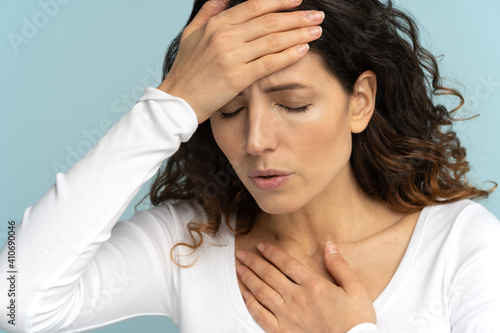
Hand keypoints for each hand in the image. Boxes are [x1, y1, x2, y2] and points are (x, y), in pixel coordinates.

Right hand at [157, 0, 323, 122]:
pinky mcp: (237, 78)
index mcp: (217, 24)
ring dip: (298, 34)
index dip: (279, 1)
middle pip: (269, 22)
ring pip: (272, 41)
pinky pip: (268, 64)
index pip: (254, 6)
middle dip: (296, 17)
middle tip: (317, 15)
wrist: (177, 99)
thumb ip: (210, 11)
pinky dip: (288, 56)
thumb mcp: (192, 33)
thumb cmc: (186, 68)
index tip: (298, 0)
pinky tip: (304, 50)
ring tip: (317, 30)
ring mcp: (231, 57)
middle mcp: (225, 37)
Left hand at [236, 241, 376, 332]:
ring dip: (248, 278)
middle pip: (269, 274)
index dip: (271, 252)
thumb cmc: (356, 321)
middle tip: (241, 254)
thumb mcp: (355, 289)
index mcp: (313, 284)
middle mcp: (296, 297)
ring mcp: (288, 315)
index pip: (286, 263)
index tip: (261, 246)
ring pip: (261, 292)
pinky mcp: (283, 331)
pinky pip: (261, 315)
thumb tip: (329, 245)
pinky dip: (251, 304)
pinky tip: (245, 296)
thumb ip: (340, 266)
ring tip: (239, 269)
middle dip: (253, 261)